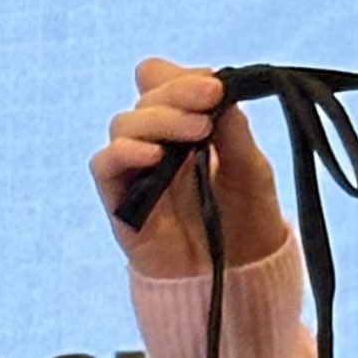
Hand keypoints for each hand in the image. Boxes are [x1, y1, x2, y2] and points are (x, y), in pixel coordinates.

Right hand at [90, 60, 289, 273]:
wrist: (240, 279)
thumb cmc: (246, 222)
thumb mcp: (252, 171)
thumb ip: (234, 131)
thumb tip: (220, 87)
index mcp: (181, 125)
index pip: (158, 81)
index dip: (179, 77)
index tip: (213, 84)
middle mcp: (154, 142)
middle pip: (143, 98)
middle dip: (178, 93)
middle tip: (210, 101)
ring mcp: (135, 171)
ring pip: (124, 125)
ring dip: (158, 120)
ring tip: (196, 132)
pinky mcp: (121, 202)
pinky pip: (105, 166)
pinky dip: (124, 153)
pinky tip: (154, 155)